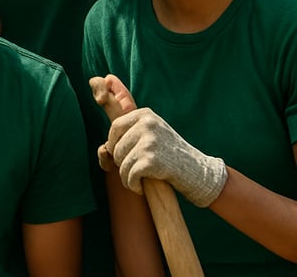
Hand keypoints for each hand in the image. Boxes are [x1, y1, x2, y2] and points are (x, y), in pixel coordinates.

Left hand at [107, 107, 227, 206]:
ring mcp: (149, 141)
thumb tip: (102, 148)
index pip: (115, 127)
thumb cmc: (170, 155)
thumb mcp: (153, 133)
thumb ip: (130, 132)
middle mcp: (146, 124)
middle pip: (116, 147)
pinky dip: (133, 186)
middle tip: (137, 170)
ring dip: (127, 177)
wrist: (198, 172)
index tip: (123, 155)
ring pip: (121, 164)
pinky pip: (129, 176)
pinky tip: (142, 187)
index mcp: (144, 114)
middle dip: (122, 163)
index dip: (114, 144)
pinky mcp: (151, 160)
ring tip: (140, 179)